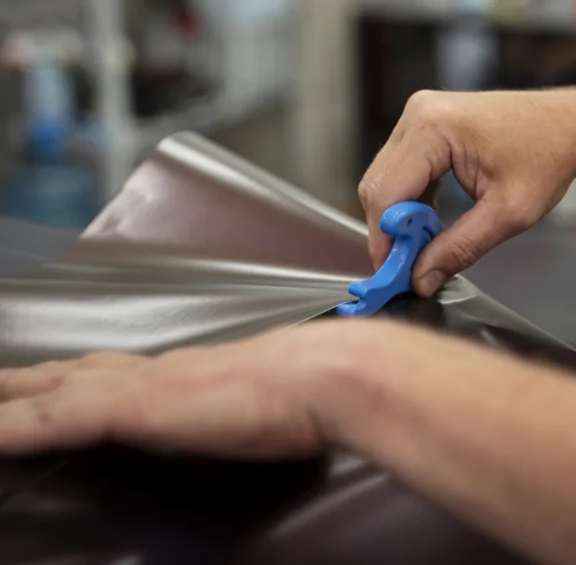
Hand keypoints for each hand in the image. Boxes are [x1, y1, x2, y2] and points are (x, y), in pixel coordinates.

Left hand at [0, 320, 390, 458]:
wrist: (326, 376)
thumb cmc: (315, 390)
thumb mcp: (276, 402)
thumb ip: (256, 404)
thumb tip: (271, 416)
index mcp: (189, 372)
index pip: (118, 371)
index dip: (78, 374)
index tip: (52, 375)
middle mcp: (158, 370)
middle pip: (74, 373)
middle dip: (29, 378)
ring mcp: (143, 386)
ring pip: (51, 391)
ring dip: (10, 394)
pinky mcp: (135, 406)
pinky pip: (55, 419)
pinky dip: (13, 424)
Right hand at [359, 90, 575, 295]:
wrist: (570, 124)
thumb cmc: (549, 157)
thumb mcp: (509, 213)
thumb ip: (461, 247)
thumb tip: (421, 279)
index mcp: (434, 127)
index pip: (386, 193)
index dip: (385, 240)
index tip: (394, 277)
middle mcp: (418, 114)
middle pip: (378, 186)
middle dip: (391, 232)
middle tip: (410, 269)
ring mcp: (420, 116)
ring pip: (386, 180)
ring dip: (401, 219)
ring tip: (427, 247)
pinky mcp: (427, 125)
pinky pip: (402, 171)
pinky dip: (411, 202)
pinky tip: (432, 224)